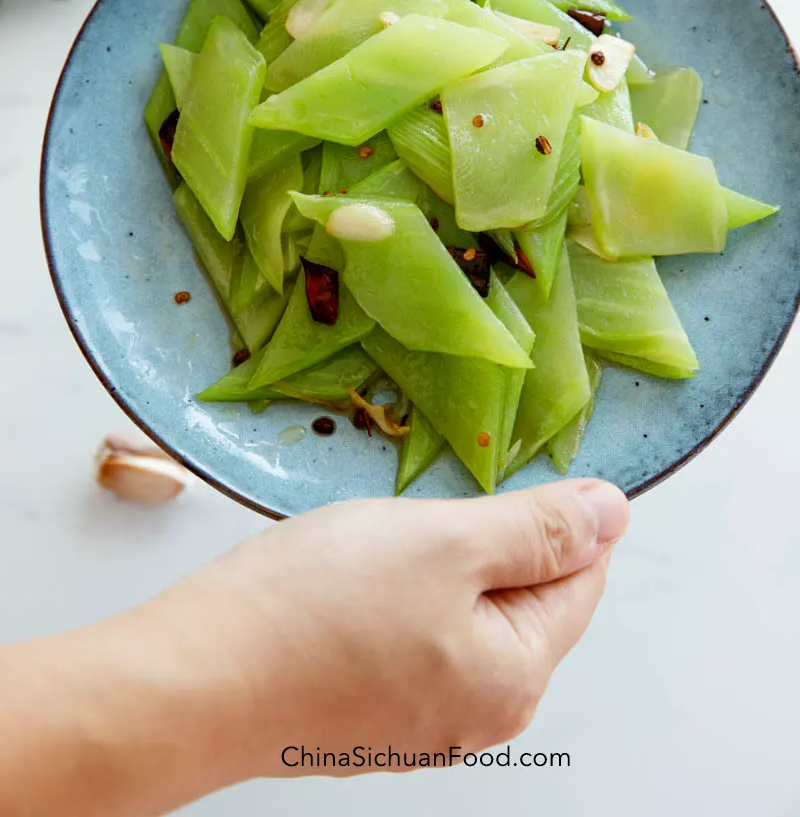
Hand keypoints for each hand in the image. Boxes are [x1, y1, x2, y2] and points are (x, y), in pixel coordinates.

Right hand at [0, 480, 627, 812]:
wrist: (195, 678)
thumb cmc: (317, 607)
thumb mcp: (447, 542)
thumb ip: (538, 529)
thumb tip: (614, 513)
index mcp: (515, 677)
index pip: (581, 579)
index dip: (555, 515)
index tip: (503, 479)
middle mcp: (477, 715)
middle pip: (519, 601)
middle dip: (482, 544)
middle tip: (419, 517)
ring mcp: (417, 721)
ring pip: (458, 615)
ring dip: (432, 568)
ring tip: (374, 550)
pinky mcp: (365, 714)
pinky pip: (408, 637)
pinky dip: (391, 599)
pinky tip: (344, 585)